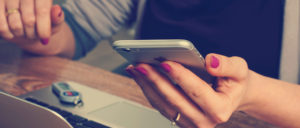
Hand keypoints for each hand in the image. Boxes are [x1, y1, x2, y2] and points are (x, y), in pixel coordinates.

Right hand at [0, 0, 63, 44]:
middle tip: (34, 35)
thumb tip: (57, 10)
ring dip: (22, 34)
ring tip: (25, 33)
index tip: (45, 40)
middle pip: (29, 20)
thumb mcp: (55, 22)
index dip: (43, 27)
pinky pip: (1, 26)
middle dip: (33, 33)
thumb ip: (58, 18)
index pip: (42, 11)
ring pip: (15, 24)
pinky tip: (13, 33)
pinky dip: (8, 34)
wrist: (27, 23)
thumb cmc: (44, 22)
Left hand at [126, 53, 251, 127]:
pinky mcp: (179, 120)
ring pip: (163, 105)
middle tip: (142, 65)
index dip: (180, 76)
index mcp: (220, 109)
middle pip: (175, 100)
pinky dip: (149, 90)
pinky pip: (160, 106)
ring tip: (136, 68)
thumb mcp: (239, 70)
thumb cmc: (234, 83)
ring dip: (147, 85)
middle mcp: (204, 122)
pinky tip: (141, 76)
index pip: (196, 91)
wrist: (231, 96)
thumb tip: (210, 62)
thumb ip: (228, 65)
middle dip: (156, 80)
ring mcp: (190, 124)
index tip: (166, 62)